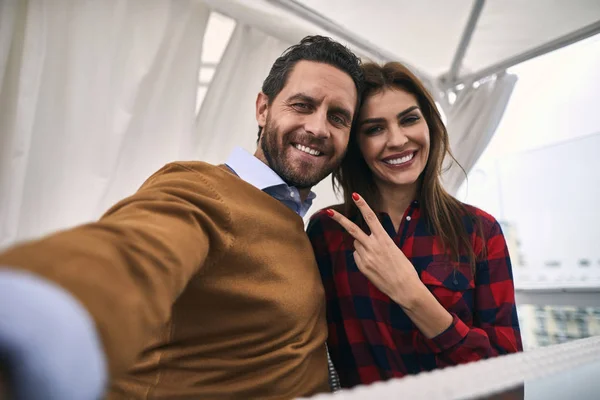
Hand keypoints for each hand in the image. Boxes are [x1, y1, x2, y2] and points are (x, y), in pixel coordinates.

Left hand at [326, 193, 422, 308]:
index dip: (363, 205)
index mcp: (384, 239)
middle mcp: (373, 246)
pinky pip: (357, 256)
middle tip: (328, 211)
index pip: (371, 218)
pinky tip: (373, 265)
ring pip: (356, 244)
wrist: (404, 288)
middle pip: (352, 229)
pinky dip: (361, 257)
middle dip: (339, 219)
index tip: (355, 196)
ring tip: (376, 256)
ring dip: (361, 245)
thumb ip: (378, 242)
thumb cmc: (403, 268)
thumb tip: (361, 241)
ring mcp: (366, 257)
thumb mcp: (393, 249)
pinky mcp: (362, 266)